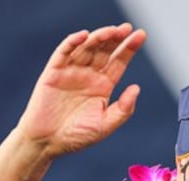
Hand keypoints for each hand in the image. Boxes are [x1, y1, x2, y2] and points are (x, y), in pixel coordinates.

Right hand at [16, 23, 146, 158]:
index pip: (119, 62)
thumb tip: (136, 88)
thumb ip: (123, 110)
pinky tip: (84, 36)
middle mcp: (89, 76)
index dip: (129, 48)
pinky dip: (72, 42)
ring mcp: (71, 72)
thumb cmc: (77, 137)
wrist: (47, 143)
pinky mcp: (53, 73)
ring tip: (111, 31)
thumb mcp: (105, 126)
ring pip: (87, 48)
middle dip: (116, 38)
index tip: (141, 35)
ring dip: (98, 37)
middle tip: (127, 28)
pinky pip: (63, 53)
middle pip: (104, 51)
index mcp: (103, 86)